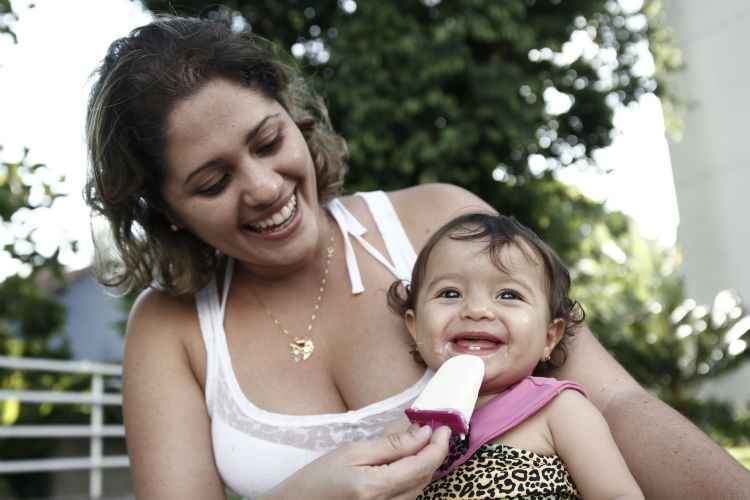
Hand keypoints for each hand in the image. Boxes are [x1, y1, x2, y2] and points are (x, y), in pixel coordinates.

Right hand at [264, 424, 450, 499]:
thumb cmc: (317, 478)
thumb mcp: (351, 452)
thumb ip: (389, 444)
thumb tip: (422, 432)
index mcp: (378, 487)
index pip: (423, 464)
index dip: (439, 444)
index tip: (444, 425)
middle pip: (426, 476)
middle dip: (434, 451)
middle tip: (434, 426)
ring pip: (420, 486)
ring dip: (426, 462)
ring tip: (420, 439)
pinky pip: (409, 494)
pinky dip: (414, 475)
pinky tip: (406, 460)